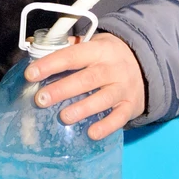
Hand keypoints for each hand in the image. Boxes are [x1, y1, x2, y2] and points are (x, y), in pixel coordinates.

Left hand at [25, 32, 145, 139]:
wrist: (147, 65)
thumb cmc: (109, 57)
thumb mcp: (93, 44)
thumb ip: (67, 46)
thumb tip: (33, 45)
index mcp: (99, 50)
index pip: (72, 55)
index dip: (51, 64)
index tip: (31, 74)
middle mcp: (112, 68)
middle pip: (87, 79)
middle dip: (63, 89)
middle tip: (41, 100)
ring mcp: (123, 88)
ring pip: (103, 98)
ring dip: (83, 109)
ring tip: (64, 117)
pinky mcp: (131, 105)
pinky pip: (119, 117)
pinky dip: (106, 126)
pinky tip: (92, 133)